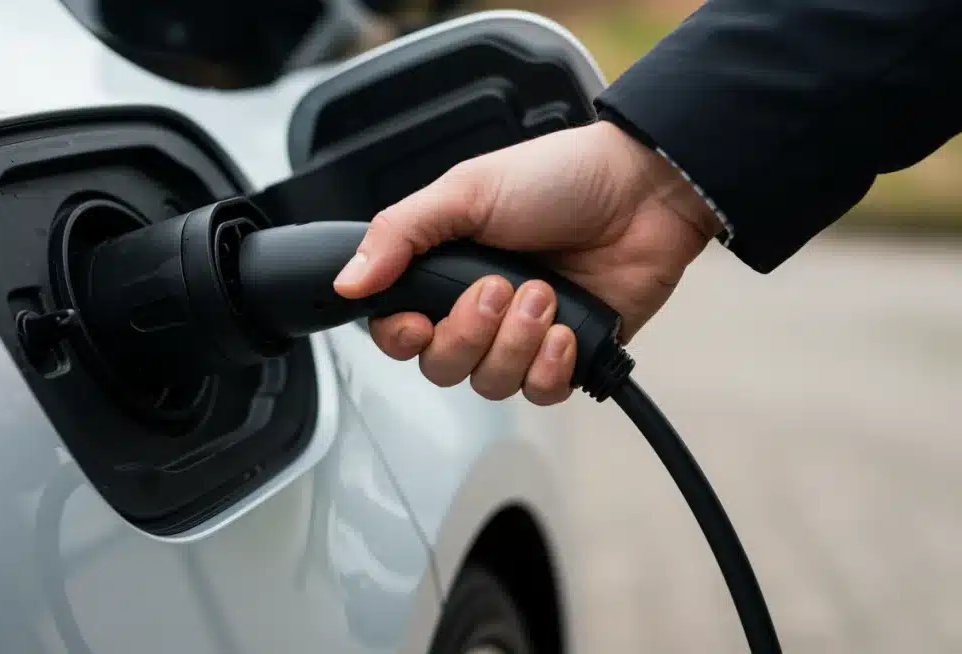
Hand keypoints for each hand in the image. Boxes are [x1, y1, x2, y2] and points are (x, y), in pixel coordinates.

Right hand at [332, 120, 721, 404]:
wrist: (644, 190)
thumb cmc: (559, 178)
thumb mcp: (466, 190)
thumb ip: (400, 234)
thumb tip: (348, 281)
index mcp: (444, 270)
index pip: (397, 330)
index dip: (401, 337)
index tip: (419, 321)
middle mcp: (478, 310)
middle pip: (440, 366)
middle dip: (468, 334)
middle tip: (500, 288)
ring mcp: (522, 336)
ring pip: (490, 383)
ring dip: (515, 342)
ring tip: (544, 295)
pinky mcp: (567, 356)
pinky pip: (540, 393)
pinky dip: (550, 366)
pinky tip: (565, 328)